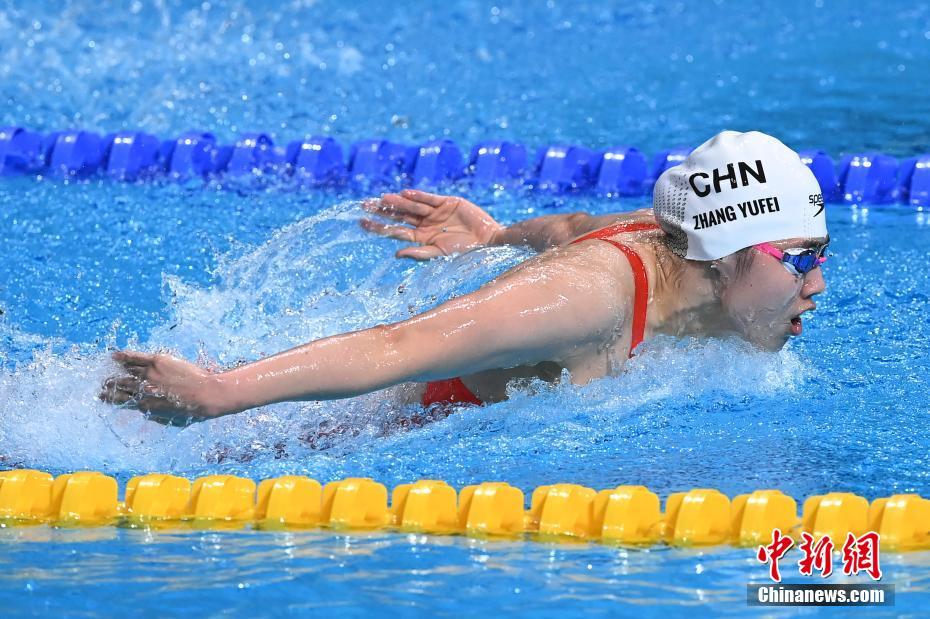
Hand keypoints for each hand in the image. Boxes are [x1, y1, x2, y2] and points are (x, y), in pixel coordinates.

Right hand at [99, 351, 226, 425]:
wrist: (206, 394)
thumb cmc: (193, 409)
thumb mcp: (172, 420)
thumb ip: (156, 416)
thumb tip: (145, 412)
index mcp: (146, 405)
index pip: (123, 401)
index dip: (112, 398)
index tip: (104, 397)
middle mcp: (144, 389)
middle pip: (122, 386)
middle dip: (111, 385)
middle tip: (104, 384)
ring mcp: (150, 374)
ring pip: (127, 372)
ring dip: (116, 372)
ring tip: (109, 371)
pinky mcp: (158, 361)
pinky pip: (136, 357)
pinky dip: (124, 356)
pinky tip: (115, 355)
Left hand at [360, 189, 503, 258]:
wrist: (488, 240)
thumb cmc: (465, 251)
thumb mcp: (440, 253)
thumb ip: (419, 252)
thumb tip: (396, 254)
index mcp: (421, 238)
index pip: (395, 231)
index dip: (378, 227)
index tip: (361, 222)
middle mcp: (425, 224)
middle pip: (399, 216)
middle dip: (382, 211)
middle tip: (364, 205)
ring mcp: (435, 212)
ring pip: (412, 206)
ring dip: (398, 202)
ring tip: (382, 198)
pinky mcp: (447, 202)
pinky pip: (429, 198)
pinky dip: (418, 196)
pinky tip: (404, 194)